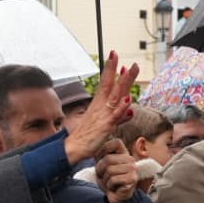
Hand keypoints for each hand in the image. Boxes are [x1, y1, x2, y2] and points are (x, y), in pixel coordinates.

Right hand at [63, 51, 139, 165]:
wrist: (74, 148)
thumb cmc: (87, 136)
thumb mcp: (106, 124)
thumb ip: (119, 116)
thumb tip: (129, 110)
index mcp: (99, 104)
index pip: (105, 82)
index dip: (110, 68)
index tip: (114, 54)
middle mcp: (101, 106)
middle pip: (112, 85)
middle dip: (119, 71)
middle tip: (127, 58)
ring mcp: (103, 115)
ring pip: (115, 96)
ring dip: (122, 82)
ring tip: (129, 69)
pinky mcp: (105, 126)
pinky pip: (115, 115)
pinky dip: (121, 107)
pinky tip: (127, 100)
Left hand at [94, 142, 138, 202]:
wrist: (115, 196)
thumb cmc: (108, 180)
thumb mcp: (101, 166)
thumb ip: (100, 155)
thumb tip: (94, 147)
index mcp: (123, 153)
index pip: (115, 142)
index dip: (103, 150)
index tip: (98, 160)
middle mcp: (130, 159)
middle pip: (108, 159)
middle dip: (100, 170)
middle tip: (103, 176)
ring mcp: (133, 169)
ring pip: (110, 170)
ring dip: (105, 179)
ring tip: (109, 182)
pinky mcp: (133, 179)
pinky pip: (113, 179)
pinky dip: (109, 185)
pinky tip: (113, 187)